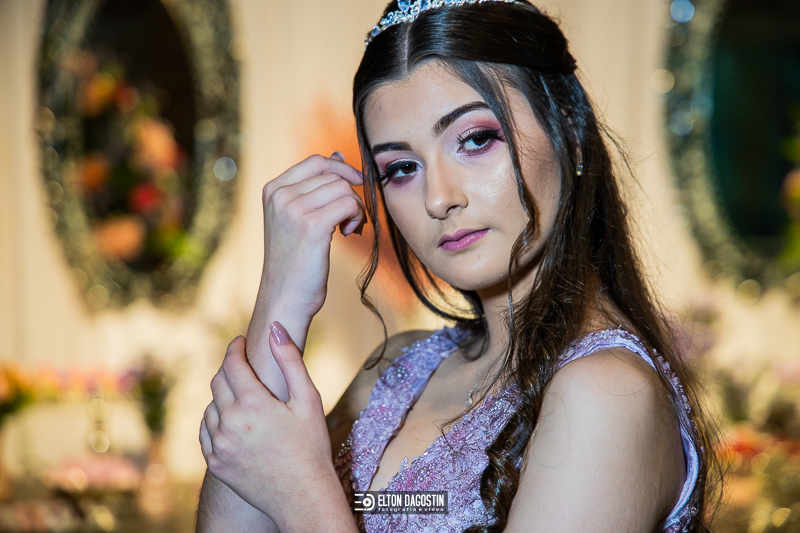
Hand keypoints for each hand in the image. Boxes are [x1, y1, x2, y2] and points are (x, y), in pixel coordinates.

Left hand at [200, 324, 347, 529]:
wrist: (303, 496)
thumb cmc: (312, 446)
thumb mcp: (308, 399)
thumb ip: (290, 360)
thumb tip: (274, 328)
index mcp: (253, 403)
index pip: (231, 363)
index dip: (235, 348)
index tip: (241, 342)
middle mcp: (229, 422)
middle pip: (218, 381)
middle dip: (230, 368)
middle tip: (244, 367)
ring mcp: (218, 444)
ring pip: (211, 406)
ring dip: (224, 395)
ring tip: (245, 397)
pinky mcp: (215, 462)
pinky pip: (206, 431)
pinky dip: (216, 420)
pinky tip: (234, 421)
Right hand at [260, 152, 364, 321]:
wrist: (285, 296)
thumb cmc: (294, 260)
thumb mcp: (296, 217)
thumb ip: (313, 187)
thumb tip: (338, 155)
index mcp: (273, 189)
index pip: (315, 161)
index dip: (341, 169)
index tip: (355, 184)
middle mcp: (280, 195)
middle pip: (333, 175)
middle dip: (350, 194)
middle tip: (351, 219)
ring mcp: (294, 209)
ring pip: (344, 189)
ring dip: (355, 208)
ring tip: (348, 228)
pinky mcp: (312, 225)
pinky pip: (349, 204)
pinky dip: (356, 217)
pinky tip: (349, 232)